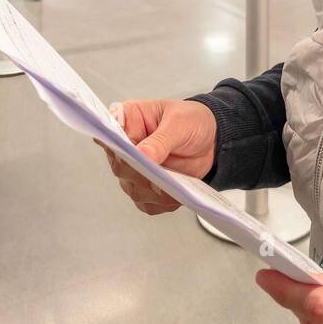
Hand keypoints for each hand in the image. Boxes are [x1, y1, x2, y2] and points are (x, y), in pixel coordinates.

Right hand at [98, 99, 216, 214]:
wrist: (211, 139)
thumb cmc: (191, 121)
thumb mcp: (179, 123)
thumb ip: (160, 140)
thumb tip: (142, 155)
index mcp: (127, 120)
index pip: (111, 135)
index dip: (117, 148)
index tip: (130, 156)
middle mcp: (126, 147)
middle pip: (120, 166)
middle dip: (139, 175)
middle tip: (158, 177)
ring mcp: (135, 169)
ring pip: (133, 189)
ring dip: (152, 193)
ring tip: (173, 188)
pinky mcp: (147, 188)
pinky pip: (148, 203)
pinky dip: (162, 203)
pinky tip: (176, 196)